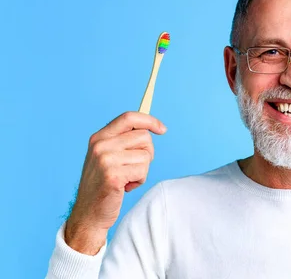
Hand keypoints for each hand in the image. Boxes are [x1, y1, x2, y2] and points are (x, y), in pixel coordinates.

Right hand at [65, 111, 166, 253]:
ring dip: (143, 170)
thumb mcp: (107, 157)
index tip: (162, 129)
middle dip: (147, 153)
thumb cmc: (104, 185)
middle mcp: (100, 145)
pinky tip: (125, 187)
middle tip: (134, 167)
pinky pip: (143, 171)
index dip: (149, 120)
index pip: (129, 117)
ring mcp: (105, 160)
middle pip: (143, 136)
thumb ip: (123, 141)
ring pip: (146, 155)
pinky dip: (139, 180)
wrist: (88, 214)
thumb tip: (150, 127)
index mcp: (99, 137)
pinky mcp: (113, 176)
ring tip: (126, 179)